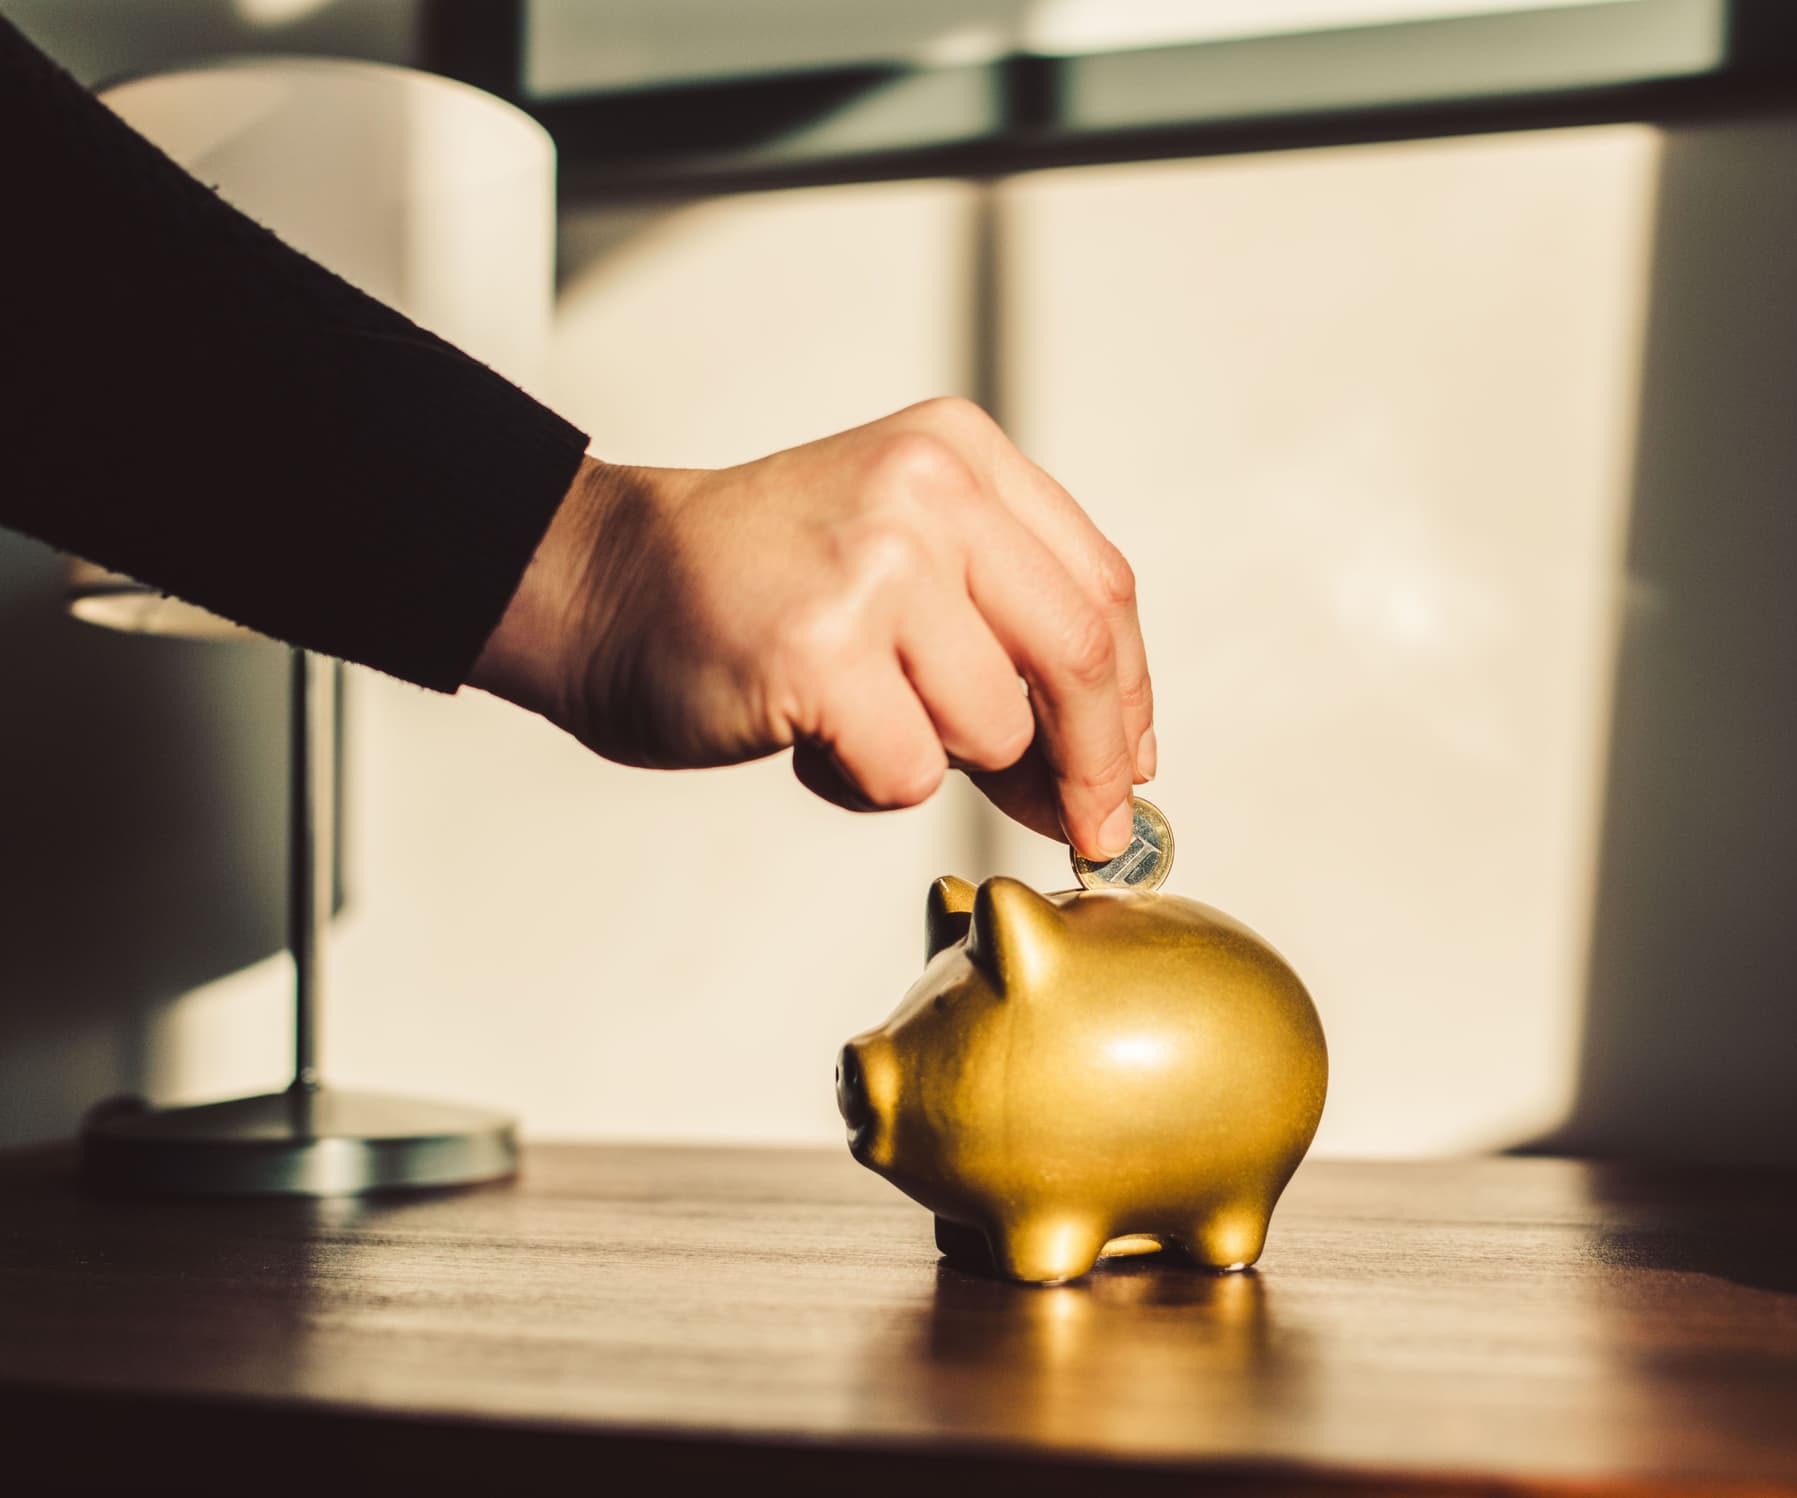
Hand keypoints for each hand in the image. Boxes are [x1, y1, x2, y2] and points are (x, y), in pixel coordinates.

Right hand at [468, 398, 1154, 857]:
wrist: (605, 584)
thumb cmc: (756, 588)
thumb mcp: (902, 563)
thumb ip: (1005, 641)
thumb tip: (1105, 775)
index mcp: (960, 453)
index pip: (1101, 588)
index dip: (1127, 698)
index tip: (1125, 769)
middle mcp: (927, 489)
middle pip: (1080, 652)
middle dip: (1093, 765)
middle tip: (1089, 830)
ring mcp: (874, 564)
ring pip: (995, 728)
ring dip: (937, 759)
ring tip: (854, 717)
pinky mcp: (821, 648)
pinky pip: (909, 773)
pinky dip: (866, 786)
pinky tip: (808, 736)